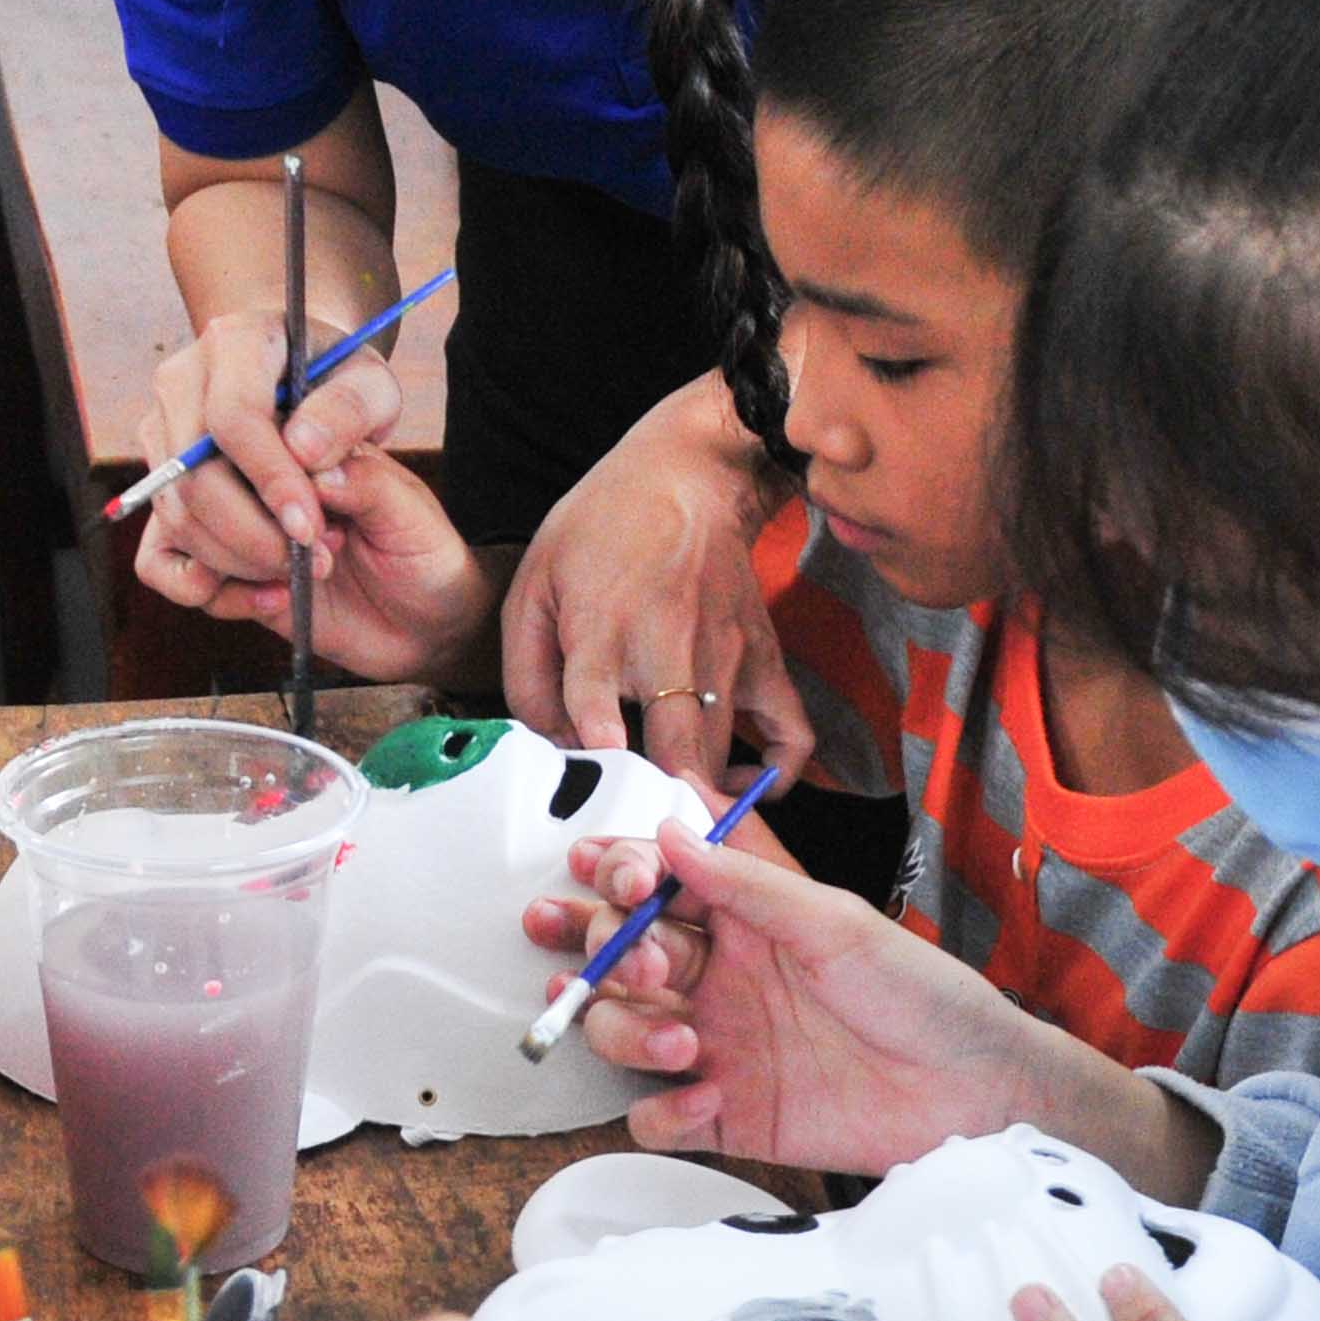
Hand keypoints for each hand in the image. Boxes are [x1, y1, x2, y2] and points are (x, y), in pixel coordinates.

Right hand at [139, 309, 401, 591]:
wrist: (312, 400)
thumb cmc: (344, 393)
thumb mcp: (374, 391)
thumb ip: (349, 412)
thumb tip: (303, 449)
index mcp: (236, 343)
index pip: (232, 418)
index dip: (269, 480)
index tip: (310, 525)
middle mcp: (180, 384)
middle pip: (194, 478)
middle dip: (255, 535)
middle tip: (316, 557)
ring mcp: (158, 438)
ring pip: (178, 520)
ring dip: (242, 561)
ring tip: (306, 563)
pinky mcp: (153, 489)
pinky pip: (157, 558)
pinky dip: (207, 587)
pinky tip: (266, 591)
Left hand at [501, 371, 809, 790]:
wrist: (690, 476)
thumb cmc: (602, 530)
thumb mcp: (535, 584)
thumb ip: (528, 673)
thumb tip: (551, 747)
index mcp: (602, 626)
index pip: (595, 697)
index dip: (597, 741)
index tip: (599, 769)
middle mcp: (667, 647)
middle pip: (674, 748)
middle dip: (655, 802)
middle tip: (633, 844)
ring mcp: (725, 657)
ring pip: (721, 754)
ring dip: (698, 799)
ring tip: (672, 832)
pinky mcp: (765, 659)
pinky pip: (791, 733)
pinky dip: (778, 772)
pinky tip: (747, 782)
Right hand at [524, 811, 1069, 1169]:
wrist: (972, 1090)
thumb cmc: (921, 993)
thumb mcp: (834, 923)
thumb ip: (745, 882)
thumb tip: (666, 830)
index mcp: (741, 920)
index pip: (650, 888)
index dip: (617, 878)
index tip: (620, 883)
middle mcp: (717, 979)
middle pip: (616, 956)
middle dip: (603, 954)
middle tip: (639, 966)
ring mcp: (716, 1047)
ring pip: (617, 1031)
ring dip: (626, 1031)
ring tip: (681, 1042)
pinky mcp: (726, 1114)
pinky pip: (653, 1117)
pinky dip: (660, 1112)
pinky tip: (703, 1097)